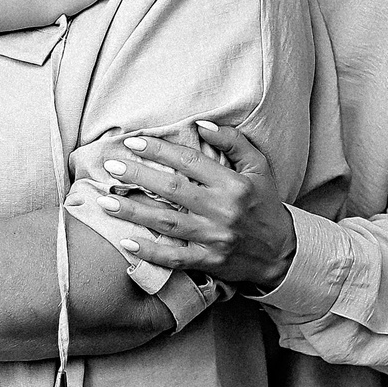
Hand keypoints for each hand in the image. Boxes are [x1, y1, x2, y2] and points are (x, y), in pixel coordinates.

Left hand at [94, 121, 294, 290]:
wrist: (282, 252)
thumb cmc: (265, 204)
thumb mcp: (259, 167)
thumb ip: (234, 142)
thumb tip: (202, 124)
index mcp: (233, 184)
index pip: (190, 161)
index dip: (159, 150)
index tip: (133, 143)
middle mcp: (222, 210)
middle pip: (172, 189)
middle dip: (138, 176)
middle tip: (112, 166)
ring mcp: (214, 238)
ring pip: (167, 223)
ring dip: (133, 212)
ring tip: (105, 202)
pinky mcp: (209, 261)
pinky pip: (175, 258)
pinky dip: (150, 252)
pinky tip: (127, 242)